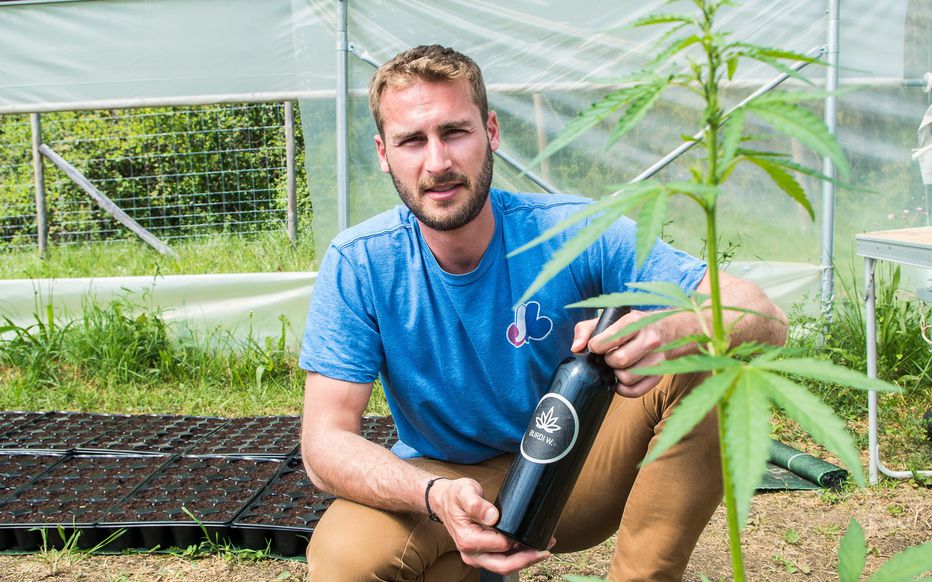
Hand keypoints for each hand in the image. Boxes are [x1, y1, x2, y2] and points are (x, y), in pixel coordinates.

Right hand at [430, 477, 553, 573]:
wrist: (444, 501)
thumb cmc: (455, 496)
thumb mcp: (464, 492)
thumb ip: (477, 504)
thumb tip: (493, 517)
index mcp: (468, 540)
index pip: (500, 546)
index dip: (517, 541)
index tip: (531, 532)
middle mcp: (471, 553)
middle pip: (503, 566)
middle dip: (527, 560)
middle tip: (545, 550)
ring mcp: (476, 556)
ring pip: (504, 566)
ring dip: (524, 560)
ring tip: (543, 548)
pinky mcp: (482, 555)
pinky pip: (501, 561)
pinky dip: (517, 557)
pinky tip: (529, 548)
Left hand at [571, 310, 667, 397]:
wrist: (666, 330)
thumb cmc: (632, 326)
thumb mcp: (609, 320)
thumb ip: (586, 329)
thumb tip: (576, 348)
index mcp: (635, 322)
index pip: (613, 338)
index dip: (598, 345)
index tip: (596, 346)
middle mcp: (650, 339)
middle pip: (620, 360)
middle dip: (608, 361)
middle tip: (609, 356)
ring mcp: (657, 359)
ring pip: (627, 377)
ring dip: (616, 375)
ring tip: (617, 366)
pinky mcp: (659, 375)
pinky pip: (636, 391)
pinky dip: (624, 389)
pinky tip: (621, 379)